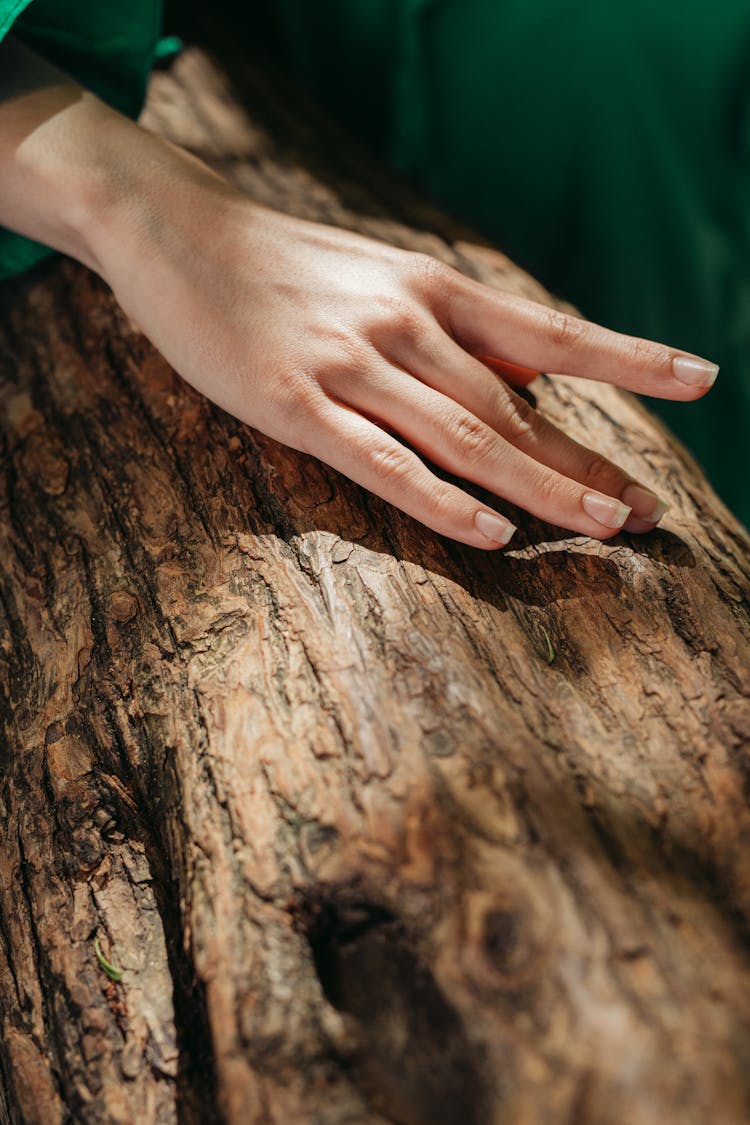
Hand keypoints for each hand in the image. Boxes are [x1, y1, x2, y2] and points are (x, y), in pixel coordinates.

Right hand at [95, 146, 717, 549]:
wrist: (177, 227)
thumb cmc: (287, 263)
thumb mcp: (384, 273)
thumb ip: (453, 325)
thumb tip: (527, 377)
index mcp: (435, 288)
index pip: (552, 331)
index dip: (630, 356)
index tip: (698, 378)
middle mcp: (408, 322)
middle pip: (518, 407)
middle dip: (589, 463)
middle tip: (647, 513)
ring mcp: (352, 363)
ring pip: (466, 437)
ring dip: (541, 487)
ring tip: (604, 528)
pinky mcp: (294, 402)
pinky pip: (381, 460)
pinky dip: (440, 500)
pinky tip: (489, 533)